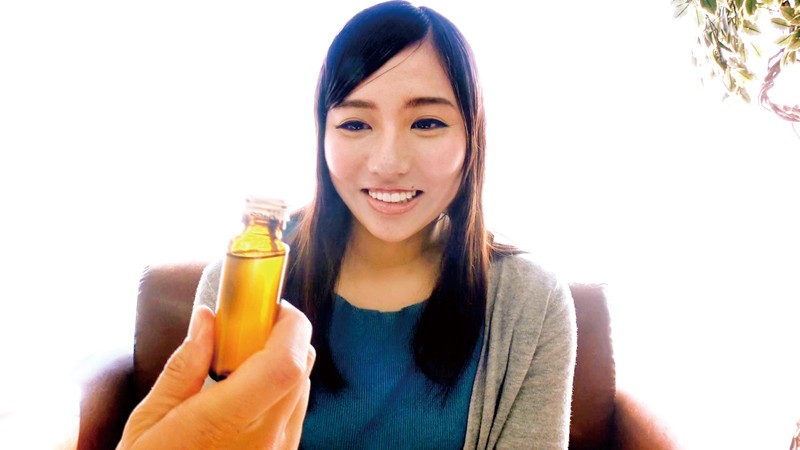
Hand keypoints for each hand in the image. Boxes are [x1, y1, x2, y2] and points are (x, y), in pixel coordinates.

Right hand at [117, 301, 314, 448]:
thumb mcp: (150, 420)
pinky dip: (282, 387)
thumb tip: (207, 320)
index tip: (267, 304)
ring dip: (285, 360)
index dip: (289, 325)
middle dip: (285, 334)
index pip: (288, 363)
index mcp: (229, 421)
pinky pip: (295, 411)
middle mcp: (266, 437)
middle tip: (249, 324)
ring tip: (242, 359)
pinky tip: (246, 389)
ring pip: (303, 388)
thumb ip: (184, 366)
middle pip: (303, 367)